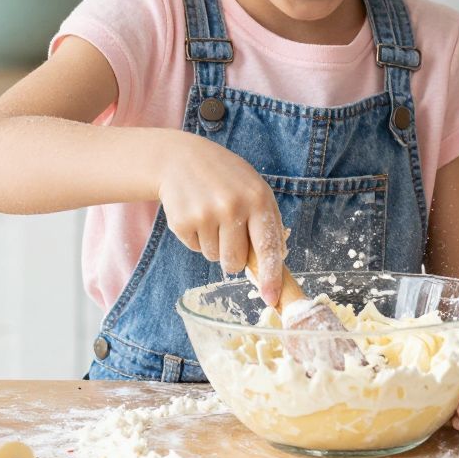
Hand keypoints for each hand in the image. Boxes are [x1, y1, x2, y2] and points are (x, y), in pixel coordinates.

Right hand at [156, 133, 287, 304]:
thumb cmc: (227, 179)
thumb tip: (276, 264)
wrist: (182, 159)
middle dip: (235, 257)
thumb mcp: (255, 190)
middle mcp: (232, 207)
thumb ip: (267, 225)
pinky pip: (196, 249)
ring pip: (216, 259)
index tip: (271, 298)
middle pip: (237, 262)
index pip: (268, 247)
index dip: (271, 276)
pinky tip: (197, 215)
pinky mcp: (182, 222)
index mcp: (258, 199)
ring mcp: (205, 215)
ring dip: (215, 245)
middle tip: (230, 231)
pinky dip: (198, 239)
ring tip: (212, 216)